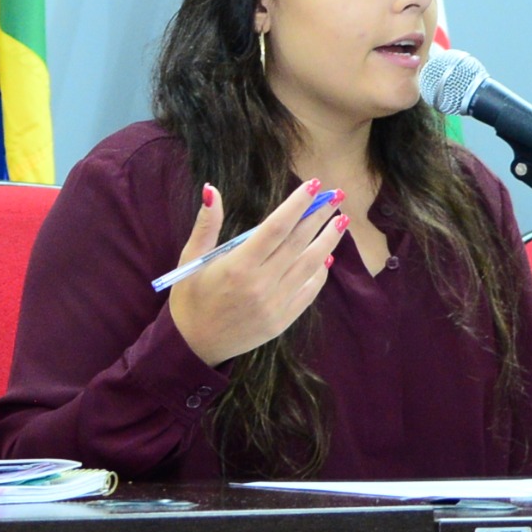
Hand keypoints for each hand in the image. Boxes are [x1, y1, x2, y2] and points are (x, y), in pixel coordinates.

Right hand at [165, 182, 348, 367]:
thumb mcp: (191, 259)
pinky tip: (327, 256)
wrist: (193, 346)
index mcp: (238, 266)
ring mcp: (275, 305)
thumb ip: (206, 225)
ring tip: (342, 221)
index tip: (313, 185)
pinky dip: (320, 273)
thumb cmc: (189, 299)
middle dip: (319, 216)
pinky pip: (308, 292)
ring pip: (310, 266)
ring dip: (328, 241)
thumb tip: (213, 189)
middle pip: (298, 243)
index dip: (297, 204)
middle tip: (337, 195)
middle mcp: (261, 285)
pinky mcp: (282, 321)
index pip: (276, 228)